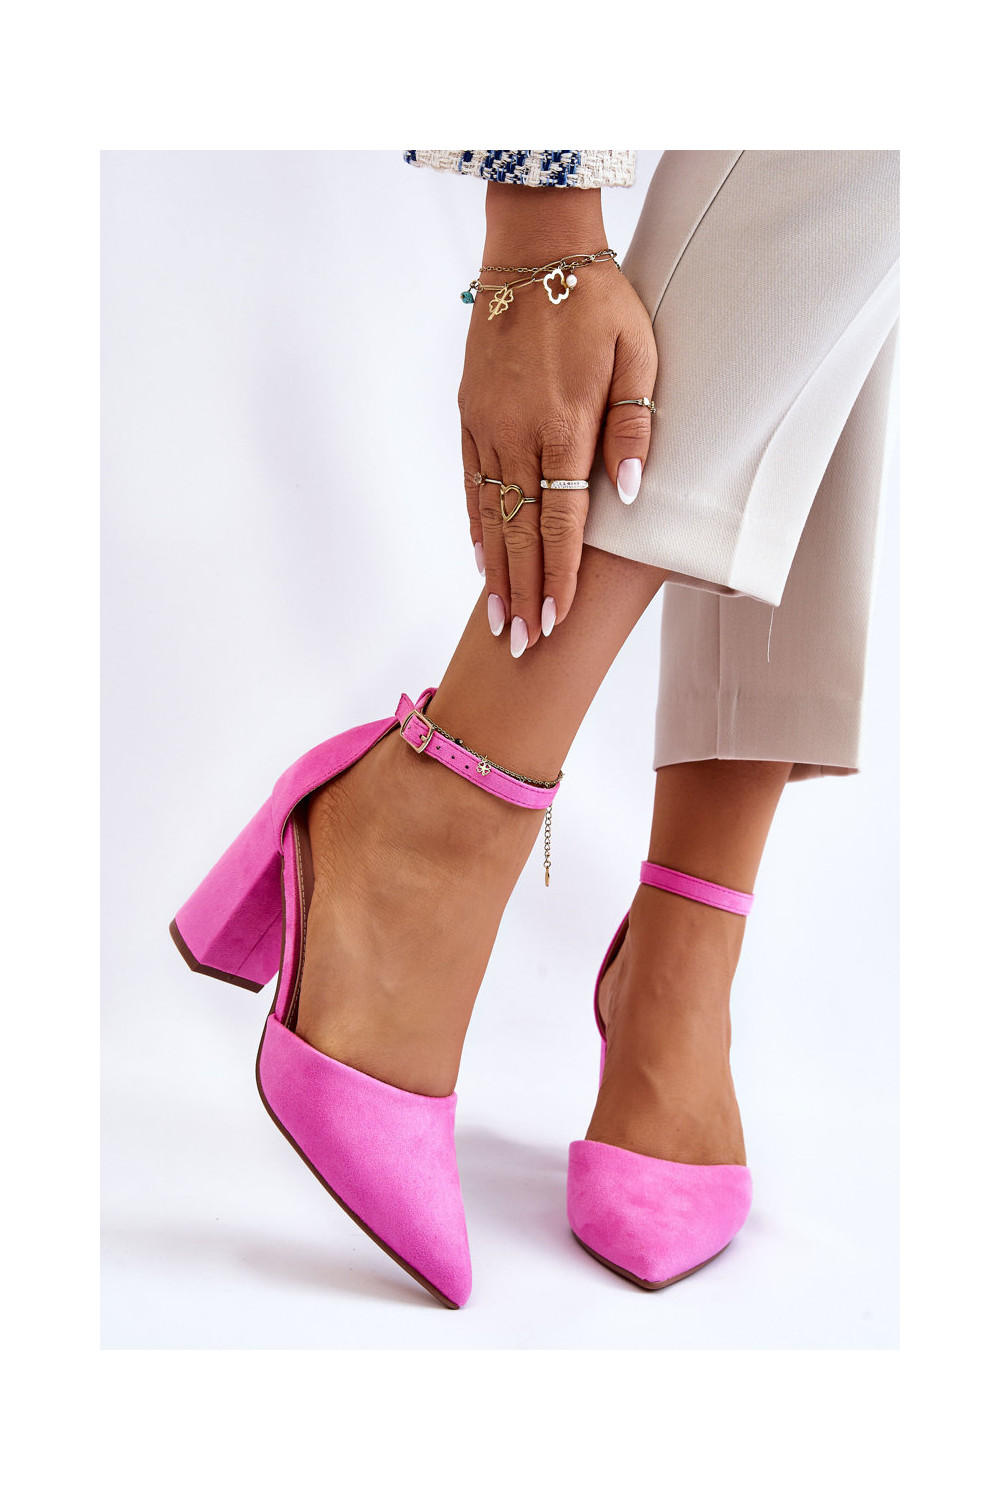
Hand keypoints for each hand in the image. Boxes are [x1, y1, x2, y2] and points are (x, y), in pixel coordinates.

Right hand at [459, 183, 656, 655]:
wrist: (535, 249)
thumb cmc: (598, 300)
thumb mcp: (639, 353)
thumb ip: (634, 426)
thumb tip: (631, 491)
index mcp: (565, 425)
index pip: (563, 521)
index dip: (561, 576)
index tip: (558, 621)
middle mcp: (519, 434)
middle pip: (521, 530)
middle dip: (525, 593)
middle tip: (523, 646)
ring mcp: (487, 425)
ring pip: (490, 514)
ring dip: (495, 571)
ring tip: (498, 619)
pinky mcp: (470, 413)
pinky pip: (471, 480)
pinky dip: (476, 524)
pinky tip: (479, 558)